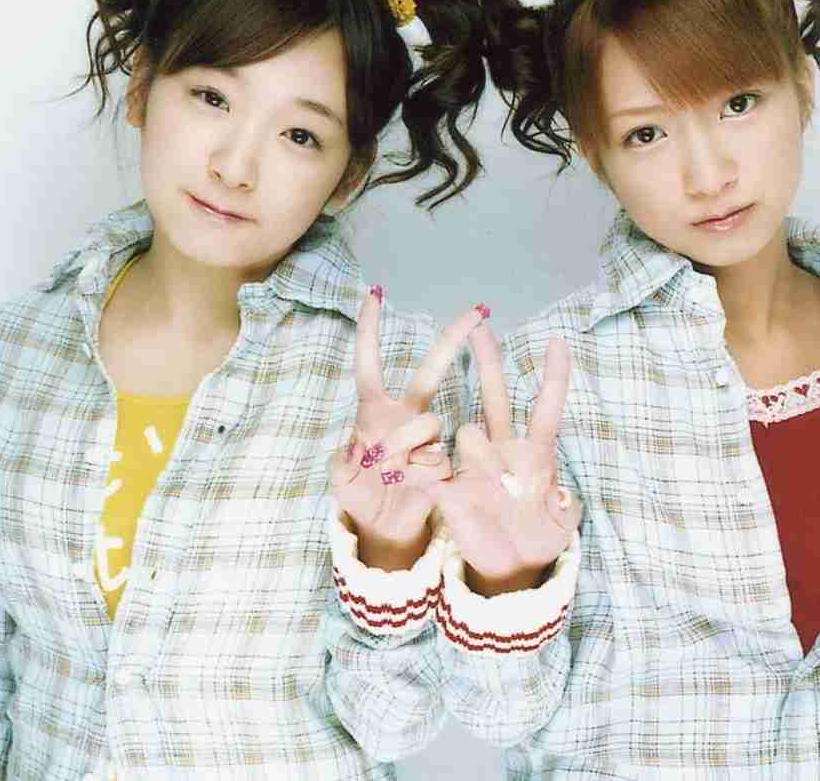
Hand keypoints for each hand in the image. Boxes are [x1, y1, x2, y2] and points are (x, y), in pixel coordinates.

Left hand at [329, 288, 486, 570]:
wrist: (385, 527)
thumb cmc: (360, 495)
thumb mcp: (341, 482)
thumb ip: (341, 465)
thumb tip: (355, 448)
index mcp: (372, 413)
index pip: (370, 365)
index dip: (370, 330)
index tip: (375, 293)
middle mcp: (403, 416)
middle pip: (428, 372)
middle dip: (452, 339)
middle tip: (478, 311)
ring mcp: (427, 437)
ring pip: (433, 421)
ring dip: (412, 445)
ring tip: (393, 473)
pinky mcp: (445, 460)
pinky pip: (442, 457)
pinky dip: (425, 473)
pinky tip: (414, 486)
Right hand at [429, 326, 581, 596]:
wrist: (507, 568)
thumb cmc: (540, 540)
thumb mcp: (562, 528)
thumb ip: (565, 508)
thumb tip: (561, 494)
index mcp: (536, 453)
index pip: (546, 407)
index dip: (554, 376)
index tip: (558, 339)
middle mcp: (503, 449)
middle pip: (495, 394)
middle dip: (487, 357)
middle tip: (477, 321)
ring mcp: (473, 464)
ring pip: (467, 430)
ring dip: (476, 452)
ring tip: (490, 487)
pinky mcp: (448, 486)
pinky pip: (434, 467)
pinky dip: (429, 468)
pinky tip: (433, 478)